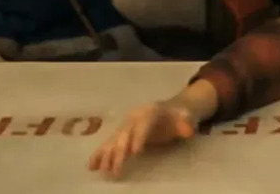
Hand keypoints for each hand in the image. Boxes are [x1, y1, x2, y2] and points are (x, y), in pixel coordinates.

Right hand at [88, 84, 216, 178]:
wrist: (172, 108)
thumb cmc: (180, 115)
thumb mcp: (187, 118)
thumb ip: (187, 124)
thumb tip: (188, 130)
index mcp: (150, 111)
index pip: (143, 124)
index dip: (139, 137)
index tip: (135, 152)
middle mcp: (134, 117)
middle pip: (125, 134)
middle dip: (120, 152)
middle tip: (116, 170)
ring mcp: (126, 125)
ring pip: (114, 140)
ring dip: (107, 156)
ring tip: (103, 171)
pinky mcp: (122, 134)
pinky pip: (108, 144)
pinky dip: (100, 154)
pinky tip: (91, 166)